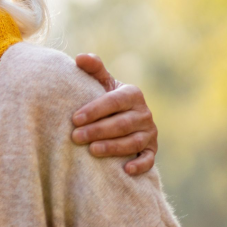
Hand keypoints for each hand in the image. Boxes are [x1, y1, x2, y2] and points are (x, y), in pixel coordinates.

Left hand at [70, 53, 156, 174]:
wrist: (121, 118)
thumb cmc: (105, 99)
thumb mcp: (101, 83)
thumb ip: (93, 69)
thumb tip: (80, 57)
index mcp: (132, 94)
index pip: (113, 102)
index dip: (95, 110)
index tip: (74, 119)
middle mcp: (144, 113)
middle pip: (122, 124)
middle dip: (98, 130)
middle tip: (76, 137)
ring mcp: (150, 133)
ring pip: (133, 142)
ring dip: (113, 147)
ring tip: (92, 150)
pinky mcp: (152, 150)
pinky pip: (149, 159)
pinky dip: (140, 164)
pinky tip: (125, 169)